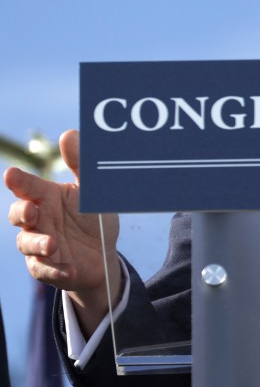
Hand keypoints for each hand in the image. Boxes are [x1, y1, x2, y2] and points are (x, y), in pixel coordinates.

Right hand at [5, 129, 120, 333]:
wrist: (103, 253)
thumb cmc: (90, 216)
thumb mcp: (91, 190)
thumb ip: (80, 164)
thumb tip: (68, 133)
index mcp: (46, 197)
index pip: (28, 187)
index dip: (19, 181)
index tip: (12, 174)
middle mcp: (38, 220)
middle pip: (19, 215)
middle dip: (22, 213)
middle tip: (33, 210)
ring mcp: (39, 245)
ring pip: (26, 244)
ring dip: (38, 244)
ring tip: (54, 244)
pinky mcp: (47, 268)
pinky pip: (44, 270)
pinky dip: (55, 269)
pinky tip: (68, 266)